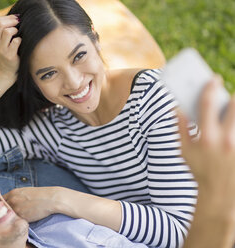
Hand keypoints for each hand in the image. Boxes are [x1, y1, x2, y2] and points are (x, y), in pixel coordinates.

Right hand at [0, 15, 20, 76]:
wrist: (7, 70)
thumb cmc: (7, 52)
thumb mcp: (1, 40)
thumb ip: (3, 29)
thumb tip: (16, 16)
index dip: (8, 18)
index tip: (15, 19)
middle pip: (0, 23)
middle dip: (12, 21)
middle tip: (18, 24)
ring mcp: (0, 50)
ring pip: (7, 31)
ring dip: (15, 30)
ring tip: (17, 34)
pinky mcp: (9, 55)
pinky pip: (16, 41)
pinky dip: (20, 39)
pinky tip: (20, 43)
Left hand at [3, 187, 61, 221]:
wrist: (51, 198)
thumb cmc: (41, 195)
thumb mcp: (26, 192)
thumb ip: (17, 197)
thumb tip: (12, 203)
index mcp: (13, 193)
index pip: (0, 201)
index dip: (2, 206)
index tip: (5, 209)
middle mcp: (12, 200)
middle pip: (2, 209)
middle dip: (4, 212)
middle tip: (10, 215)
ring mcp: (16, 208)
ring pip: (8, 216)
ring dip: (10, 218)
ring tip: (18, 218)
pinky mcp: (22, 216)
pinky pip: (15, 221)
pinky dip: (17, 222)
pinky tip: (23, 220)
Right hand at [177, 76, 234, 210]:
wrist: (219, 192)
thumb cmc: (199, 170)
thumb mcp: (184, 150)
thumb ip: (179, 127)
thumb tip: (176, 107)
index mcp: (206, 136)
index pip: (207, 102)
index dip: (210, 87)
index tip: (213, 78)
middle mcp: (226, 138)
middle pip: (234, 104)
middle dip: (232, 96)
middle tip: (228, 95)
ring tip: (233, 108)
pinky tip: (232, 124)